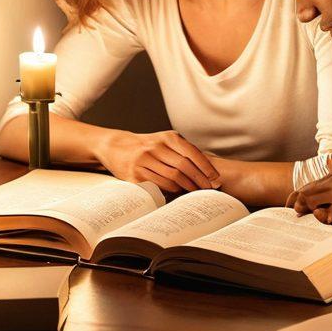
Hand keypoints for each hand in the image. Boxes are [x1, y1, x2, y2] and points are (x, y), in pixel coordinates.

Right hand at [97, 130, 220, 193]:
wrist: (117, 146)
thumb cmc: (148, 145)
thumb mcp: (165, 140)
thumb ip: (184, 150)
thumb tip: (207, 170)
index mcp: (166, 137)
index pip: (191, 153)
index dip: (205, 167)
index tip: (215, 178)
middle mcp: (155, 147)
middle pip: (183, 167)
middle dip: (199, 180)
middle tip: (208, 190)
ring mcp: (143, 161)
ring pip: (172, 178)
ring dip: (187, 188)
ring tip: (195, 193)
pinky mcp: (134, 175)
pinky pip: (158, 186)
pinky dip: (171, 191)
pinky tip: (178, 193)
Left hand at [286, 161, 331, 225]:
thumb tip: (327, 192)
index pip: (317, 181)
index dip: (304, 193)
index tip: (294, 200)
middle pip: (309, 190)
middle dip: (300, 202)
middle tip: (294, 212)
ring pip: (313, 202)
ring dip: (311, 212)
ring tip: (313, 218)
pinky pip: (325, 216)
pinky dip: (324, 220)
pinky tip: (330, 222)